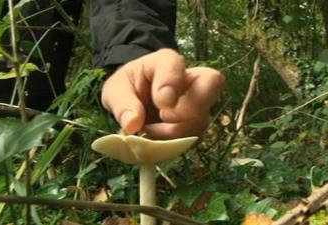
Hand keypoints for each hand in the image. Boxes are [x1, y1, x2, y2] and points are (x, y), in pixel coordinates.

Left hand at [101, 49, 224, 138]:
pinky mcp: (196, 124)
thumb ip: (122, 103)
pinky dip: (174, 145)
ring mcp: (198, 102)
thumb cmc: (128, 87)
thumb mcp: (115, 89)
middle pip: (212, 84)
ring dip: (175, 133)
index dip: (173, 83)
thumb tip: (133, 124)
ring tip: (150, 132)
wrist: (136, 99)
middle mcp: (189, 79)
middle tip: (166, 118)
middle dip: (192, 108)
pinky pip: (193, 137)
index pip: (177, 64)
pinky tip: (157, 141)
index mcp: (166, 62)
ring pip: (201, 119)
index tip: (162, 103)